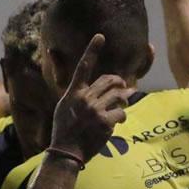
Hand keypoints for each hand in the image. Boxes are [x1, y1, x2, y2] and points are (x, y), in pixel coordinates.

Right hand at [48, 34, 132, 162]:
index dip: (92, 50)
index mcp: (73, 93)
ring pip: (119, 95)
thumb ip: (78, 96)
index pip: (83, 67)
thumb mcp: (64, 108)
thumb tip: (95, 90)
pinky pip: (121, 112)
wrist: (66, 152)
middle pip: (110, 81)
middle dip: (120, 83)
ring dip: (124, 100)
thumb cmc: (65, 130)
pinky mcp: (105, 122)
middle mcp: (84, 98)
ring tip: (121, 107)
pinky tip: (117, 122)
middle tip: (124, 88)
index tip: (100, 36)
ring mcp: (95, 110)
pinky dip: (122, 116)